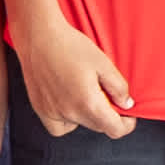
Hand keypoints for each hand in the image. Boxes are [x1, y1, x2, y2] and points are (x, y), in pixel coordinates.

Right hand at [10, 17, 133, 139]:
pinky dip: (66, 120)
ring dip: (86, 116)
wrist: (38, 35)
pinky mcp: (40, 108)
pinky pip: (58, 127)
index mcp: (89, 103)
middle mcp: (70, 112)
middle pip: (98, 127)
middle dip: (106, 115)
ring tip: (83, 93)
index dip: (126, 124)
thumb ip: (119, 88)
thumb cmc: (69, 45)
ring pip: (79, 125)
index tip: (127, 114)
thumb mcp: (103, 63)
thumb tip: (125, 104)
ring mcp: (52, 112)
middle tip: (104, 93)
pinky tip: (67, 103)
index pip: (115, 130)